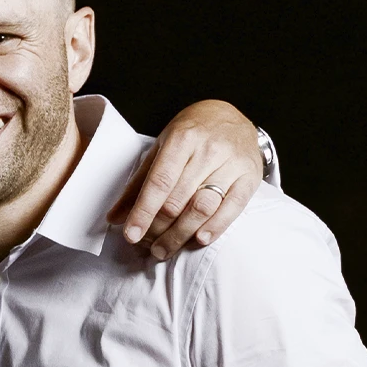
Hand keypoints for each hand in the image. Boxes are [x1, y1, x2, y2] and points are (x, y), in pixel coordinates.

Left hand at [106, 99, 260, 259]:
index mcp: (182, 139)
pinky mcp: (250, 176)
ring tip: (164, 250)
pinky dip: (215, 227)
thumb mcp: (161, 149)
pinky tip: (198, 240)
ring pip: (204, 206)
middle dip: (159, 228)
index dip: (143, 212)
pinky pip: (233, 207)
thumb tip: (115, 217)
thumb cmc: (191, 135)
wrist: (232, 117)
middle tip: (147, 247)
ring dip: (182, 234)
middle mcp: (208, 150)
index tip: (130, 235)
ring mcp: (232, 163)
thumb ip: (138, 183)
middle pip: (179, 199)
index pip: (159, 182)